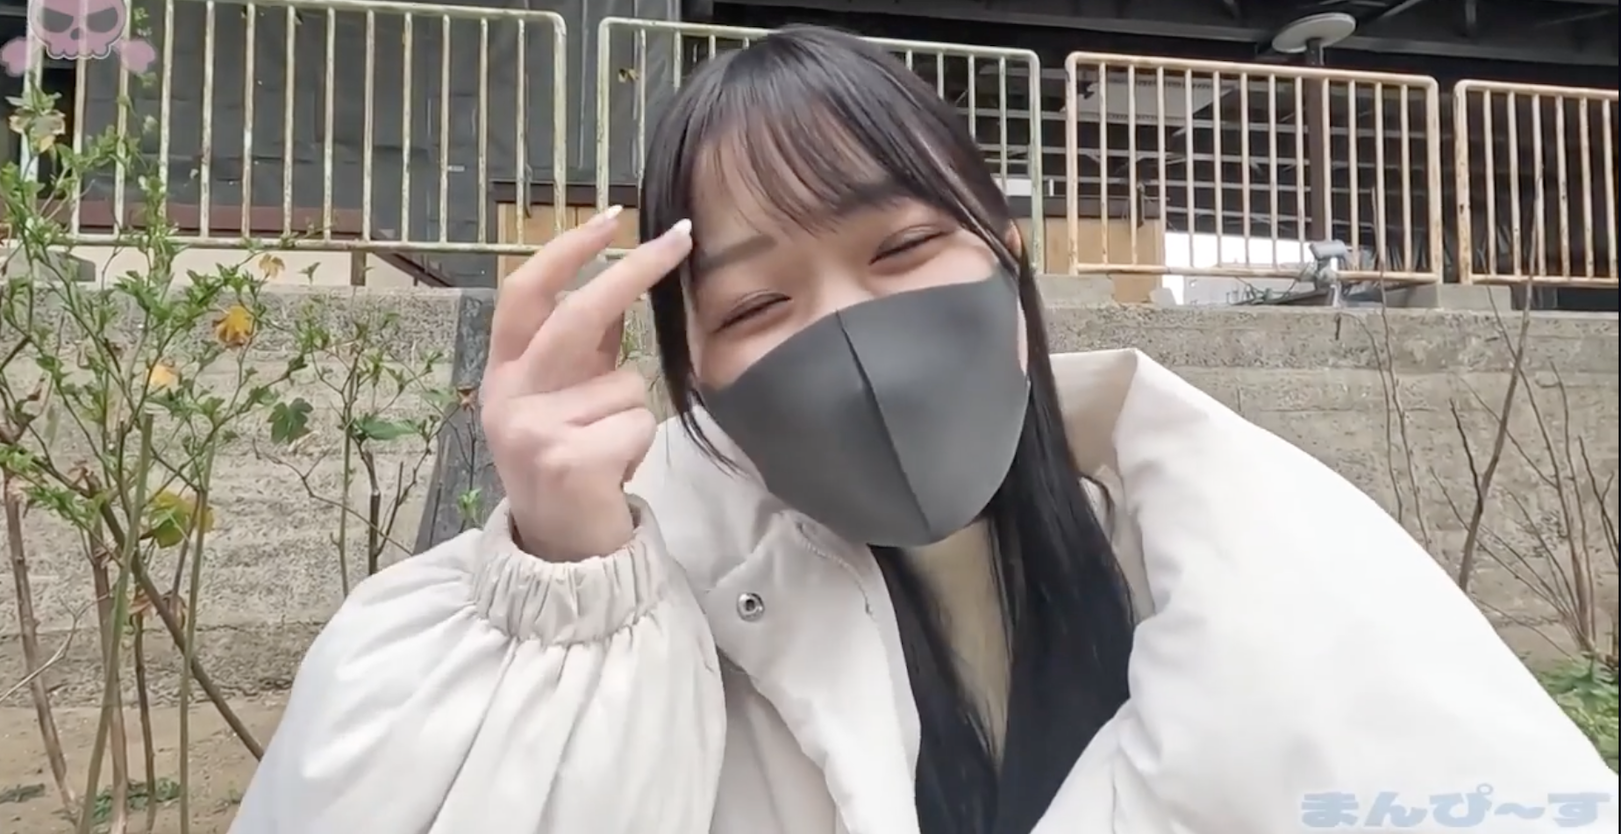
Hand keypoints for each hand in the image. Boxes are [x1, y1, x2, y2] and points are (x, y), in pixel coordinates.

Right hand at [481, 207, 692, 560]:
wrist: (560, 554)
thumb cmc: (570, 466)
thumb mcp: (562, 401)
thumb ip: (583, 349)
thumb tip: (619, 277)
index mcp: (503, 374)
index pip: (524, 294)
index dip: (565, 252)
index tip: (611, 218)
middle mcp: (509, 397)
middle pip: (579, 315)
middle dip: (634, 271)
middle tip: (679, 238)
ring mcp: (534, 429)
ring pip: (626, 382)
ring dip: (635, 412)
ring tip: (609, 449)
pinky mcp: (567, 461)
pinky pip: (638, 423)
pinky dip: (640, 446)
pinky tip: (613, 472)